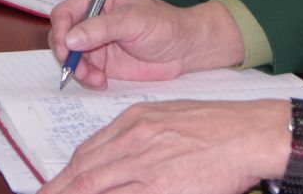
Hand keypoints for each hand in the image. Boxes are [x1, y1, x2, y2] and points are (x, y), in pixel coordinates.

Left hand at [39, 99, 290, 193]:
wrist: (248, 133)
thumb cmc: (217, 126)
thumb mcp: (169, 117)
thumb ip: (140, 135)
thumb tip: (118, 158)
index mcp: (134, 120)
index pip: (88, 151)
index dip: (66, 174)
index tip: (54, 187)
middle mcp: (133, 139)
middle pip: (83, 172)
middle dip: (58, 191)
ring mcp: (144, 164)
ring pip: (93, 187)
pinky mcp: (159, 186)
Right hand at [48, 0, 243, 89]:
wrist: (184, 49)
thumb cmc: (164, 25)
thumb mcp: (133, 22)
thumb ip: (101, 28)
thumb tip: (70, 39)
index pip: (64, 13)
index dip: (60, 32)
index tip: (66, 50)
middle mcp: (92, 19)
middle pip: (62, 36)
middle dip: (67, 55)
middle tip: (78, 70)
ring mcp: (95, 42)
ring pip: (70, 57)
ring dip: (78, 70)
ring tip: (96, 78)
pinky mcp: (102, 62)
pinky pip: (83, 71)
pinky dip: (87, 79)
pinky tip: (102, 81)